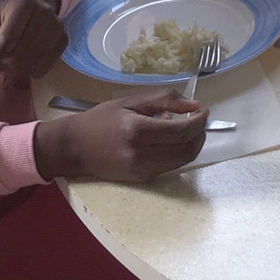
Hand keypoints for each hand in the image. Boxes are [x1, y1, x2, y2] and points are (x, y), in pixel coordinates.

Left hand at [0, 0, 65, 83]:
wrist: (30, 2)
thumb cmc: (3, 15)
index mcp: (23, 3)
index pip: (4, 42)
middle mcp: (45, 12)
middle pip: (19, 57)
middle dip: (4, 62)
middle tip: (1, 53)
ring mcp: (58, 26)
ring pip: (32, 65)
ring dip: (16, 69)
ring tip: (13, 55)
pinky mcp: (64, 39)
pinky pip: (43, 69)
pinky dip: (30, 70)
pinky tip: (26, 58)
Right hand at [34, 90, 208, 181]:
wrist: (75, 147)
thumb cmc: (102, 119)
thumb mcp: (131, 101)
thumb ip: (164, 100)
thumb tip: (194, 107)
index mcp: (137, 130)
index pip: (181, 131)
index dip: (199, 121)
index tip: (205, 111)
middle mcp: (141, 154)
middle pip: (186, 149)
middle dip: (200, 134)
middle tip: (199, 119)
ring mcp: (142, 170)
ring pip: (182, 161)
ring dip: (193, 145)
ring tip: (188, 129)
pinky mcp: (142, 179)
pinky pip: (170, 166)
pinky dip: (179, 153)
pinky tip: (171, 140)